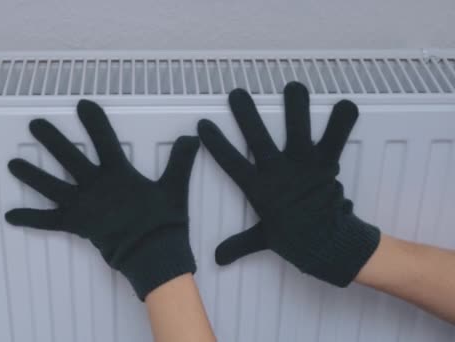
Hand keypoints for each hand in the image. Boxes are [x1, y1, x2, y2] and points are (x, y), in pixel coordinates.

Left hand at [6, 100, 199, 299]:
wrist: (155, 255)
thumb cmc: (164, 222)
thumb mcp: (175, 188)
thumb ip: (180, 161)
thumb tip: (191, 137)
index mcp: (118, 174)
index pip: (104, 140)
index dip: (94, 121)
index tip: (82, 104)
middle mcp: (95, 186)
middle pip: (68, 157)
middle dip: (51, 139)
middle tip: (35, 124)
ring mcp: (83, 206)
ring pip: (51, 186)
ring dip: (31, 174)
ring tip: (12, 163)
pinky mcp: (76, 225)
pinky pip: (49, 221)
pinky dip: (30, 218)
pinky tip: (10, 215)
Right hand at [198, 82, 379, 286]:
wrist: (327, 243)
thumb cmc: (292, 238)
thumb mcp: (261, 239)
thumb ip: (238, 244)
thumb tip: (217, 259)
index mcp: (259, 188)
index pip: (232, 163)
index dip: (216, 144)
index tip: (204, 125)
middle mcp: (279, 172)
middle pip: (258, 139)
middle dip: (247, 116)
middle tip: (237, 94)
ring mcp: (303, 165)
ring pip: (298, 131)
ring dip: (296, 108)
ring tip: (293, 87)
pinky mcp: (326, 163)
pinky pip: (335, 140)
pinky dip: (341, 123)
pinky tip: (346, 104)